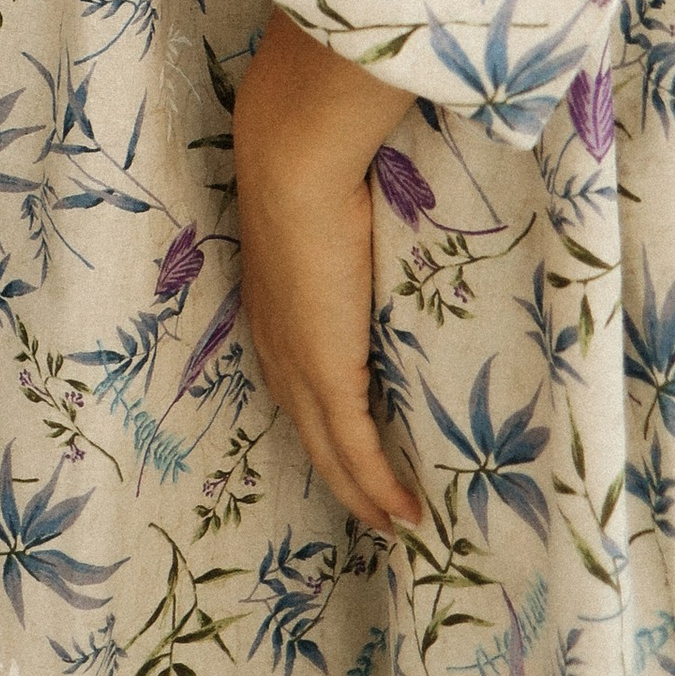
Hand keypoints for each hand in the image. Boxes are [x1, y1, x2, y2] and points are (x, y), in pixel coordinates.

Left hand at [231, 11, 424, 538]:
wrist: (292, 155)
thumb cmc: (313, 157)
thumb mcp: (329, 197)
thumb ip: (346, 212)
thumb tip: (377, 194)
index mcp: (271, 299)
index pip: (293, 372)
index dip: (319, 410)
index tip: (346, 437)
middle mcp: (275, 338)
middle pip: (306, 424)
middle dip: (338, 468)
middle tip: (372, 504)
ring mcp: (297, 359)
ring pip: (328, 448)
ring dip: (360, 490)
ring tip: (391, 520)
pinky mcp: (326, 372)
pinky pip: (356, 447)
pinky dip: (378, 485)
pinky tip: (403, 514)